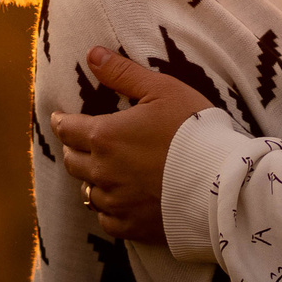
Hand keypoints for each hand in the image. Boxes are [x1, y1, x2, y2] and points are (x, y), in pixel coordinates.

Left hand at [51, 47, 209, 243]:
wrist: (222, 183)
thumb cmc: (194, 130)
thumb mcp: (162, 90)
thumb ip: (123, 73)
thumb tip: (92, 55)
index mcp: (105, 136)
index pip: (67, 129)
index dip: (61, 122)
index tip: (59, 119)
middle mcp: (103, 172)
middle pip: (73, 161)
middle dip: (74, 149)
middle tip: (80, 142)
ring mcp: (117, 203)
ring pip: (88, 191)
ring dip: (91, 179)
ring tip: (102, 172)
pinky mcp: (133, 227)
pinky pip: (107, 219)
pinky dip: (109, 209)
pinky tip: (118, 202)